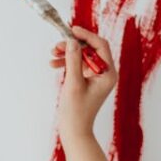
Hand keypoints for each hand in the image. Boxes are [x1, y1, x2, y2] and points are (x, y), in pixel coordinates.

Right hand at [49, 24, 116, 140]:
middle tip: (56, 46)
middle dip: (73, 46)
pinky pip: (78, 65)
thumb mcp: (73, 83)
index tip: (71, 30)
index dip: (86, 36)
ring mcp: (96, 77)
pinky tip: (54, 64)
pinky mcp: (88, 81)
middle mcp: (105, 73)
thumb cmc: (76, 111)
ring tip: (52, 55)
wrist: (74, 131)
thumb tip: (72, 41)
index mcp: (108, 74)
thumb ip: (73, 60)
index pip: (100, 46)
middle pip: (90, 49)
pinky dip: (67, 63)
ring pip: (82, 56)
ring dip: (67, 53)